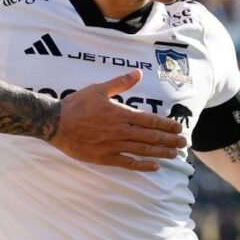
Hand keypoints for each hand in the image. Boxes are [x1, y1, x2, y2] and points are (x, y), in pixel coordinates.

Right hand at [49, 70, 185, 169]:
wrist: (56, 123)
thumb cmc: (76, 104)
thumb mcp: (98, 89)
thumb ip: (120, 83)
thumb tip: (138, 73)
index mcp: (121, 114)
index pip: (150, 121)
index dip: (166, 125)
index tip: (179, 128)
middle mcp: (121, 131)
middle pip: (150, 137)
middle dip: (169, 140)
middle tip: (184, 143)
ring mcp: (114, 146)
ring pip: (143, 151)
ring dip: (161, 153)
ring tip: (175, 154)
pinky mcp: (105, 157)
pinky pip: (128, 163)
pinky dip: (142, 166)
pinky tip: (155, 167)